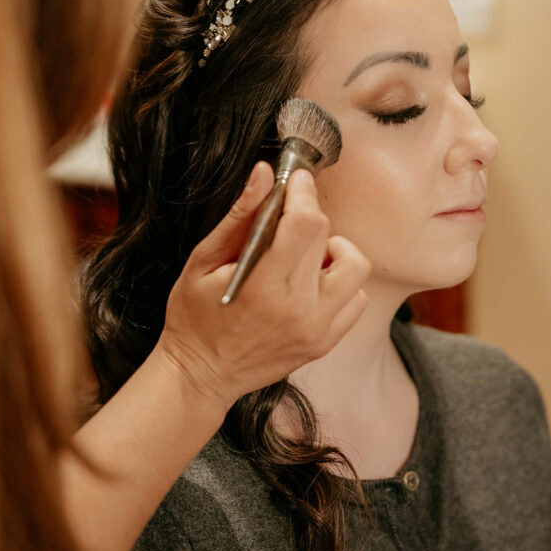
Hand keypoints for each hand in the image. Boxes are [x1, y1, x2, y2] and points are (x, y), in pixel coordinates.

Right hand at [153, 162, 370, 407]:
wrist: (201, 375)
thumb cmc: (194, 318)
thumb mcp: (203, 262)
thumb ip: (239, 217)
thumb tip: (264, 174)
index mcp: (264, 286)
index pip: (306, 224)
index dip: (304, 193)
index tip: (296, 181)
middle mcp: (299, 309)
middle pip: (327, 238)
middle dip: (308, 217)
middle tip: (285, 222)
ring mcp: (317, 329)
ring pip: (355, 268)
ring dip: (333, 252)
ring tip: (303, 259)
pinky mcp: (325, 342)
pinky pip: (356, 299)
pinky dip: (340, 284)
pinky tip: (310, 285)